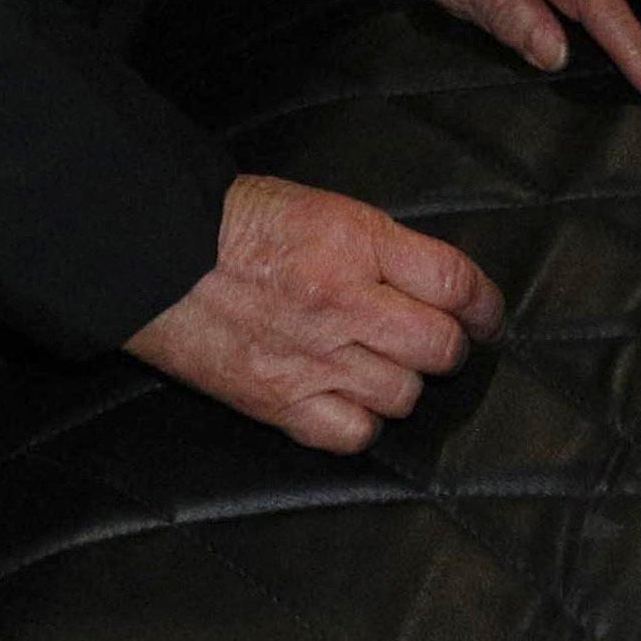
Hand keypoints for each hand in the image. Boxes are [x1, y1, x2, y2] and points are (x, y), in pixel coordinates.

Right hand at [128, 175, 505, 453]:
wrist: (153, 256)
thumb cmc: (235, 225)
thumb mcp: (320, 207)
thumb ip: (381, 245)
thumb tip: (438, 286)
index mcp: (355, 242)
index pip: (454, 282)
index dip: (485, 305)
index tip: (487, 315)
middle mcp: (343, 303)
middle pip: (439, 348)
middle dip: (447, 347)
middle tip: (432, 341)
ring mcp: (312, 359)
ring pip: (403, 396)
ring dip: (402, 382)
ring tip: (379, 365)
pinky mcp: (279, 402)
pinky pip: (353, 433)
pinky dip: (361, 421)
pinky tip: (349, 398)